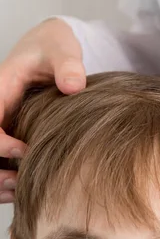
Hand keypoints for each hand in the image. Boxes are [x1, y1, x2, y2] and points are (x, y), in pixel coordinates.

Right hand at [0, 18, 85, 202]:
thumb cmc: (53, 47)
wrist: (52, 47)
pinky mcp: (10, 132)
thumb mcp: (61, 49)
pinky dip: (3, 179)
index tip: (23, 151)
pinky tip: (20, 189)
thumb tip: (74, 86)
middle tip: (18, 181)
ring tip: (18, 191)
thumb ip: (68, 65)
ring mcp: (1, 122)